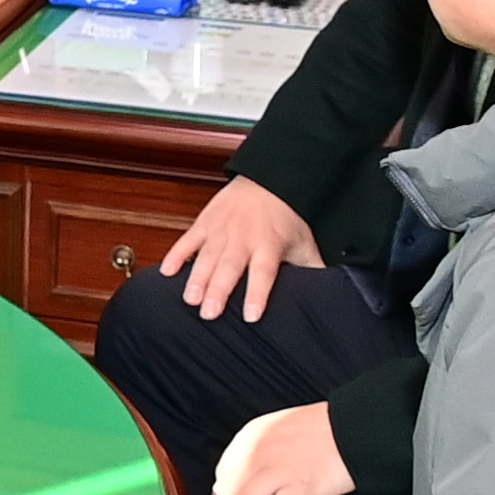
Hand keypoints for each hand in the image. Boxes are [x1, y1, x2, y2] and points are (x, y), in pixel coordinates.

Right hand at [157, 175, 323, 320]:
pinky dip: (177, 255)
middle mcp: (243, 238)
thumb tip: (328, 298)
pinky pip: (188, 240)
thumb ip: (311, 270)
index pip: (263, 273)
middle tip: (208, 313)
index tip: (251, 316)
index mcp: (268, 244)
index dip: (257, 294)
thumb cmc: (286, 216)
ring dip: (196, 278)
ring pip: (206, 257)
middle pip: (229, 267)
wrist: (268, 178)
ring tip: (189, 299)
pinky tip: (167, 272)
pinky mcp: (205, 222)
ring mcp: (221, 230)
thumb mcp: (304, 242)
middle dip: (218, 290)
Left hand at [208, 403, 350, 494]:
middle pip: (225, 492)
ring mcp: (277, 471)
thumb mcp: (280, 429)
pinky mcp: (299, 488)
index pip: (223, 473)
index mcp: (251, 436)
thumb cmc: (324, 428)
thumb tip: (249, 476)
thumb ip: (261, 450)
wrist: (355, 426)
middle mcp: (257, 452)